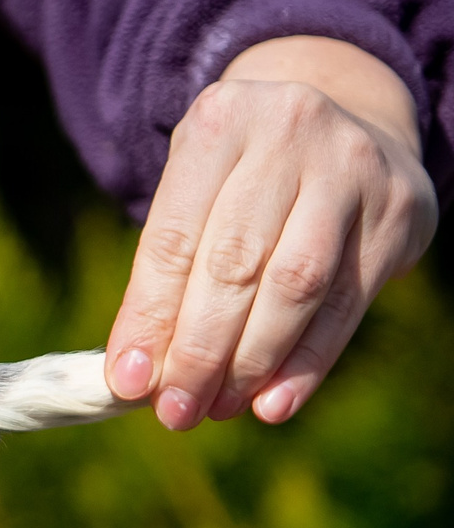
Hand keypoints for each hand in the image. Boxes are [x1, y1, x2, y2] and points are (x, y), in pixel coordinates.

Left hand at [105, 35, 437, 428]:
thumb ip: (167, 268)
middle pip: (234, 264)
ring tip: (217, 408)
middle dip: (199, 350)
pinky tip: (273, 403)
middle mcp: (291, 135)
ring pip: (296, 286)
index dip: (149, 316)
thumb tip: (137, 370)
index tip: (127, 381)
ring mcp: (352, 171)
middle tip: (175, 411)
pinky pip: (348, 302)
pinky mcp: (399, 212)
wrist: (349, 116)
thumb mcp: (196, 186)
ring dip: (251, 361)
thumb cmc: (245, 170)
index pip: (174, 238)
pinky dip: (307, 361)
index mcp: (221, 123)